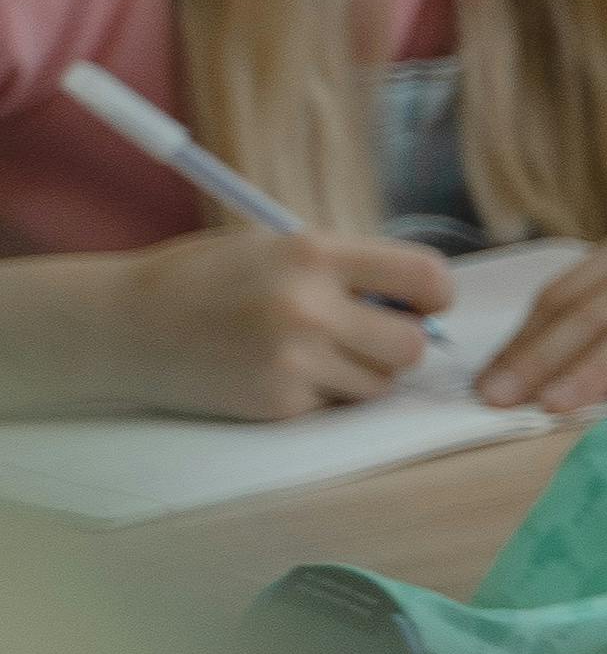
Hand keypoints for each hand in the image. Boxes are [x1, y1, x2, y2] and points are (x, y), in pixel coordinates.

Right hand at [124, 226, 452, 420]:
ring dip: (363, 372)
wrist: (125, 326)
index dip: (436, 295)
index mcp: (313, 253)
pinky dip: (320, 393)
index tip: (427, 302)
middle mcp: (308, 307)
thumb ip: (347, 269)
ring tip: (314, 350)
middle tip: (370, 334)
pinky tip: (277, 371)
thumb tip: (423, 302)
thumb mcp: (276, 248)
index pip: (425, 275)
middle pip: (413, 345)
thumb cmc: (208, 280)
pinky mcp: (278, 403)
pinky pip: (335, 405)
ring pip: (380, 383)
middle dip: (401, 342)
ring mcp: (293, 360)